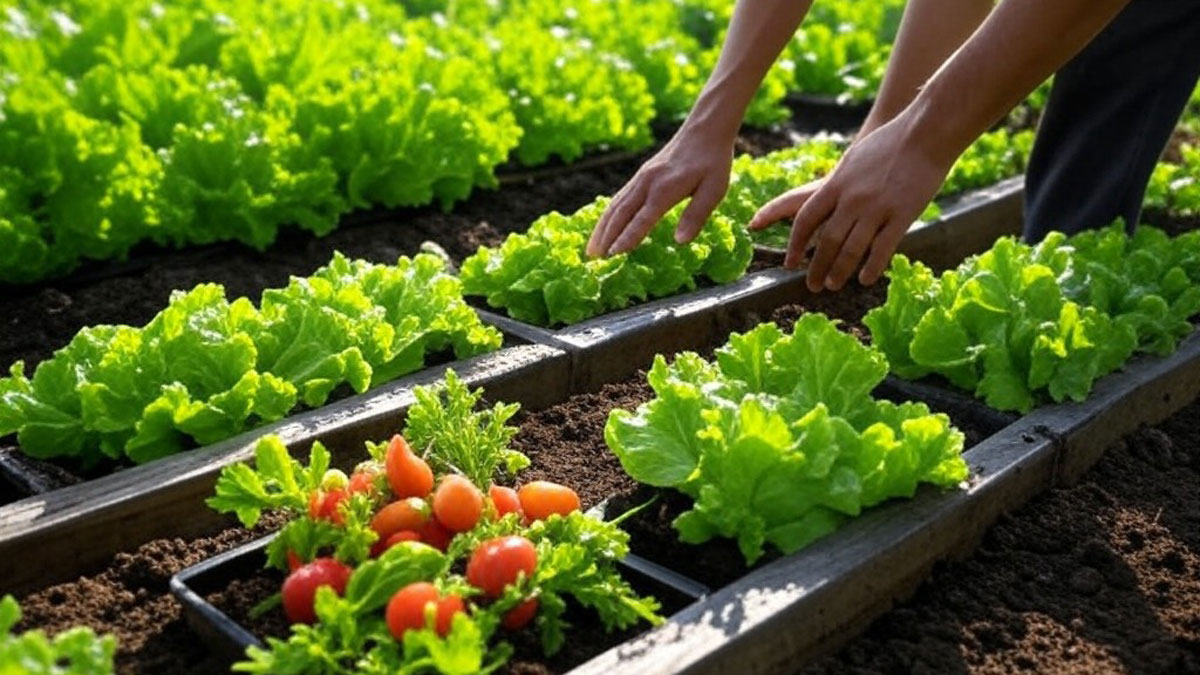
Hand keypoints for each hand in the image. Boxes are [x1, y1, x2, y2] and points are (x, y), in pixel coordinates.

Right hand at [586, 123, 733, 256]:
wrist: (704, 129)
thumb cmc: (714, 162)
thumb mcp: (714, 190)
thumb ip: (696, 215)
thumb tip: (680, 242)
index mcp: (665, 189)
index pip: (641, 219)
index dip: (627, 238)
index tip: (613, 256)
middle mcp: (647, 183)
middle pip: (620, 213)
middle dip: (606, 237)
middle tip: (593, 260)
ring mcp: (641, 177)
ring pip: (615, 205)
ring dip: (602, 228)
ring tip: (591, 250)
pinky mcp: (641, 175)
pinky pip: (619, 197)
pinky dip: (608, 215)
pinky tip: (603, 227)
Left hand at [754, 117, 950, 291]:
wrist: (924, 133)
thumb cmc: (887, 143)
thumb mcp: (852, 161)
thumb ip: (836, 185)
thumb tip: (823, 205)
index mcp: (836, 184)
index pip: (806, 220)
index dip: (796, 244)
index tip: (790, 262)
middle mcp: (852, 199)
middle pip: (827, 241)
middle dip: (816, 267)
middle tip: (812, 285)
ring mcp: (877, 208)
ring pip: (851, 250)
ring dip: (839, 272)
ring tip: (832, 285)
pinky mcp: (902, 215)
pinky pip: (882, 249)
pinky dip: (871, 267)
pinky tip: (864, 280)